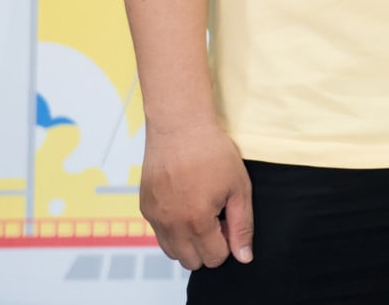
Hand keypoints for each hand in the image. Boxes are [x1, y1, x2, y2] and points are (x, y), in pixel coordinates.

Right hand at [139, 122, 253, 270]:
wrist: (179, 126)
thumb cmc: (212, 152)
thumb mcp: (239, 188)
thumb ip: (242, 226)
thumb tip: (244, 257)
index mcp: (197, 222)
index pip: (214, 259)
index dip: (227, 242)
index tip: (229, 220)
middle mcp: (171, 225)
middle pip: (191, 261)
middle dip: (207, 247)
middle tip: (216, 217)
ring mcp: (154, 218)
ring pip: (172, 251)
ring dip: (188, 242)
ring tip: (200, 211)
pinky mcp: (145, 208)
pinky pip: (159, 233)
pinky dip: (173, 228)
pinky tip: (185, 202)